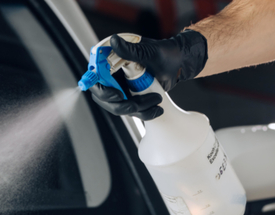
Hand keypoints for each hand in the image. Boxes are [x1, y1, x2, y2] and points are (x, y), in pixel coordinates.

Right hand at [87, 31, 207, 121]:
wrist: (177, 64)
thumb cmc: (163, 53)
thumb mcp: (147, 52)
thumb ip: (129, 50)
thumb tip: (114, 41)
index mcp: (111, 61)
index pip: (96, 80)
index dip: (103, 91)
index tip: (119, 95)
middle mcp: (113, 76)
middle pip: (105, 99)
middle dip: (122, 105)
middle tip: (138, 104)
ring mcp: (122, 88)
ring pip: (119, 108)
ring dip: (138, 109)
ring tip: (156, 101)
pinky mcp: (132, 98)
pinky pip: (132, 111)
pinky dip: (145, 113)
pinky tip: (157, 109)